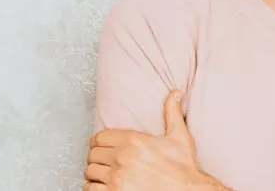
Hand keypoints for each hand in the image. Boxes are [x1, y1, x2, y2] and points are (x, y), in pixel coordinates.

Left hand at [84, 90, 213, 190]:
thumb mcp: (179, 137)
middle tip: (105, 164)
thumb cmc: (184, 169)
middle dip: (97, 159)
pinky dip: (96, 189)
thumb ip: (172, 113)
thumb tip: (175, 94)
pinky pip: (92, 190)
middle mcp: (123, 158)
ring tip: (105, 176)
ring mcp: (117, 178)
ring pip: (90, 173)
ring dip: (96, 175)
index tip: (102, 149)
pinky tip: (106, 187)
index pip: (99, 138)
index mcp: (133, 141)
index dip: (98, 143)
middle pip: (92, 155)